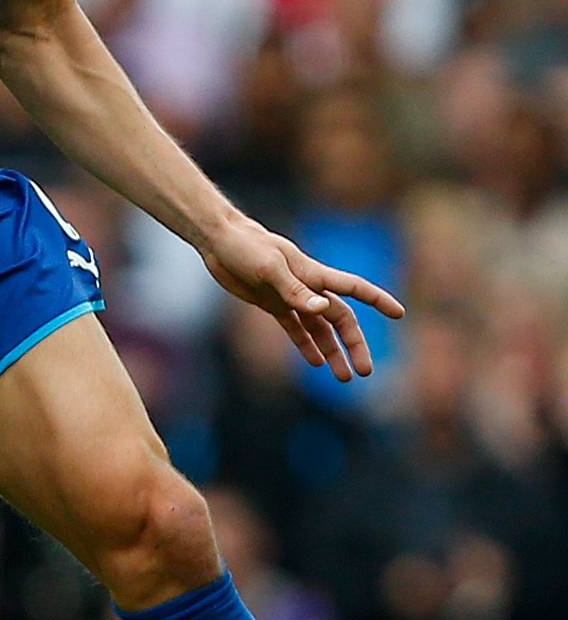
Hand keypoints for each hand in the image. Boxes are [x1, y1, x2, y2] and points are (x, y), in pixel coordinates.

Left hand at [200, 212, 405, 380]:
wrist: (219, 241)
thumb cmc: (246, 246)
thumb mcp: (269, 268)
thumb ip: (295, 291)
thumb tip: (323, 309)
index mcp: (313, 275)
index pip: (354, 288)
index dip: (377, 300)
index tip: (399, 314)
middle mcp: (307, 288)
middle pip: (340, 319)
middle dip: (354, 345)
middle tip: (365, 372)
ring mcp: (290, 297)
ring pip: (320, 329)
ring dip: (332, 351)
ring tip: (343, 378)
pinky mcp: (272, 304)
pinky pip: (295, 329)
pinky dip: (305, 345)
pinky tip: (316, 363)